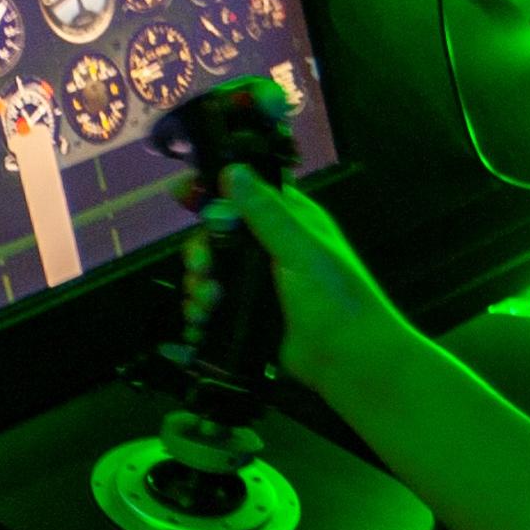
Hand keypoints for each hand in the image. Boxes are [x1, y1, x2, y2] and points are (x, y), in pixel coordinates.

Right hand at [186, 166, 422, 395]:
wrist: (348, 360)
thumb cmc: (334, 298)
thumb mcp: (301, 249)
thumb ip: (266, 212)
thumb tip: (233, 170)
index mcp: (290, 222)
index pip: (244, 195)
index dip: (211, 193)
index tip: (181, 196)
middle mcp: (271, 248)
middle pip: (216, 237)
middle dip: (200, 254)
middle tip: (201, 271)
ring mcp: (258, 283)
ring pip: (210, 273)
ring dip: (198, 287)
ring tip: (206, 306)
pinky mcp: (248, 313)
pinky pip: (212, 304)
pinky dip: (200, 312)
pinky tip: (200, 322)